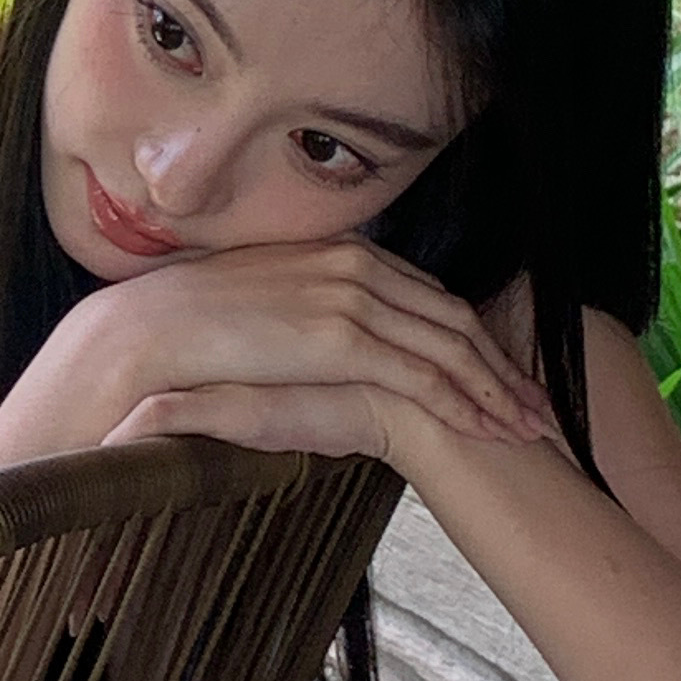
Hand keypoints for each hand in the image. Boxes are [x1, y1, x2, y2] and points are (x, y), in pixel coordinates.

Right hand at [0, 240, 561, 481]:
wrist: (141, 335)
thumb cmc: (189, 332)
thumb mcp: (261, 307)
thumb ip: (307, 314)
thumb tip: (328, 352)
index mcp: (337, 250)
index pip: (427, 295)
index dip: (473, 336)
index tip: (502, 373)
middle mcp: (354, 262)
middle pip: (454, 316)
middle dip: (502, 364)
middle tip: (539, 406)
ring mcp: (350, 295)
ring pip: (449, 345)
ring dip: (496, 389)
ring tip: (529, 428)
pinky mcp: (340, 335)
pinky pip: (419, 372)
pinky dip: (461, 402)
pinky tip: (485, 430)